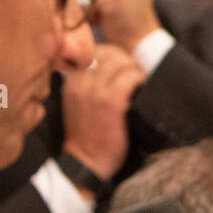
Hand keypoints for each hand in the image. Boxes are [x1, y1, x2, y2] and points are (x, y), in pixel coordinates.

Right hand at [60, 43, 145, 181]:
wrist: (85, 162)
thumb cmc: (87, 134)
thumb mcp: (78, 103)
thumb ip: (87, 84)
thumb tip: (111, 68)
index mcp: (71, 81)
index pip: (95, 51)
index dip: (115, 55)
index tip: (124, 67)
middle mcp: (79, 82)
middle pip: (109, 52)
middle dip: (127, 59)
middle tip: (137, 74)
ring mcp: (93, 91)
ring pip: (120, 62)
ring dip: (135, 69)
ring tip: (140, 81)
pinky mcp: (109, 103)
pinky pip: (129, 78)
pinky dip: (139, 79)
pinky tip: (142, 89)